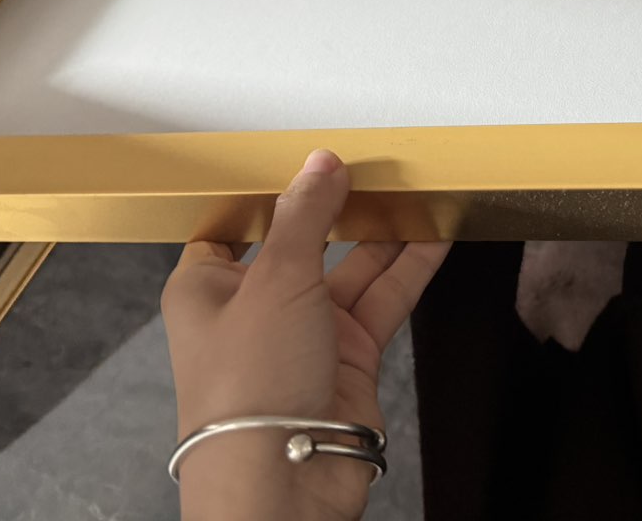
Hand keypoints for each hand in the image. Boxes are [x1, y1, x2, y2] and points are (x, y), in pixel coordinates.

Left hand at [162, 149, 449, 519]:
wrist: (282, 483)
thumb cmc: (248, 392)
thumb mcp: (275, 278)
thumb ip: (306, 216)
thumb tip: (321, 165)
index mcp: (208, 286)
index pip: (238, 223)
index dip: (272, 192)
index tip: (308, 157)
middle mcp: (255, 308)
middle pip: (305, 241)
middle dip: (340, 207)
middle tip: (377, 167)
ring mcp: (305, 333)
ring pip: (352, 268)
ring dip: (384, 234)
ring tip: (417, 190)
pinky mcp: (348, 358)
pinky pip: (383, 299)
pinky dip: (409, 267)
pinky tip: (433, 236)